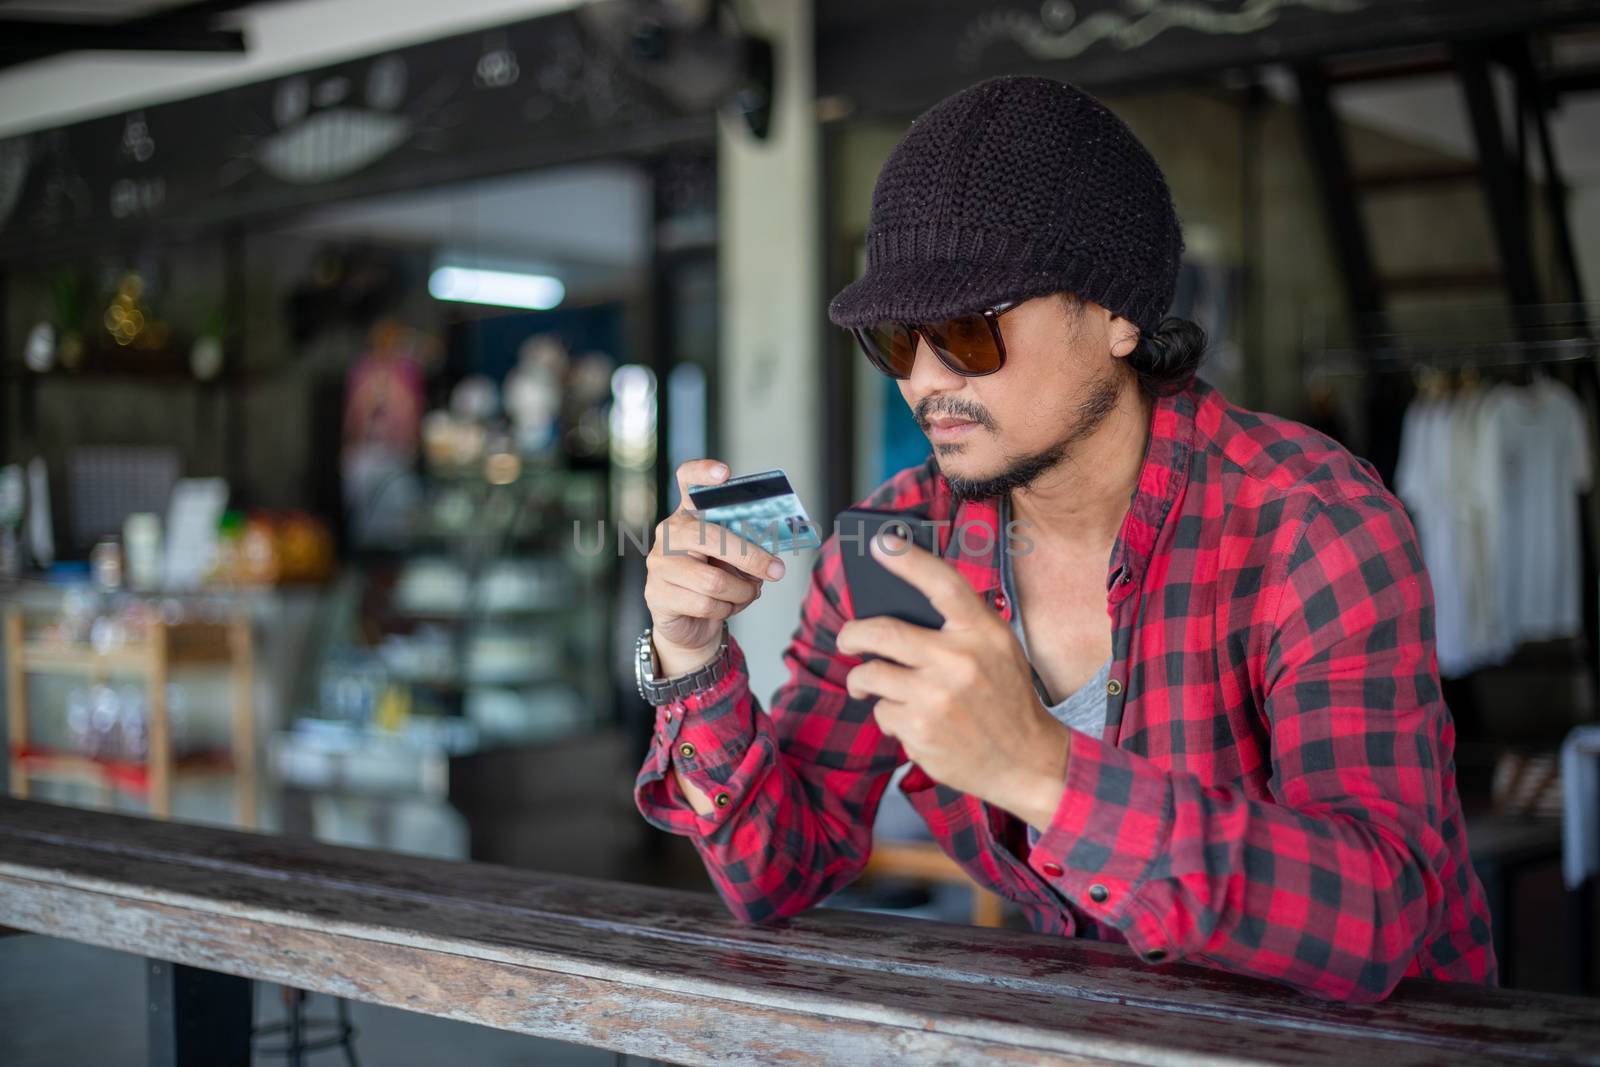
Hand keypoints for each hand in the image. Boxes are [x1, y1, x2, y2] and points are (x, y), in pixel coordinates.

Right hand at [645, 459, 789, 675]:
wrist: (691, 623)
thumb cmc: (717, 580)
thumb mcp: (734, 559)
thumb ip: (747, 548)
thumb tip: (771, 560)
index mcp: (689, 514)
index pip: (687, 481)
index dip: (703, 472)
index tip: (725, 473)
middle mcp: (669, 533)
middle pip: (712, 537)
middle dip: (751, 557)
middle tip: (777, 570)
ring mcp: (659, 563)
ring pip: (714, 581)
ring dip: (741, 592)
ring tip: (746, 594)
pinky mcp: (657, 594)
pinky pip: (705, 604)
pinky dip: (726, 610)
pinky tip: (725, 607)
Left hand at [835, 532, 1071, 828]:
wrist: (1027, 760)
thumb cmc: (1006, 698)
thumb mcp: (999, 649)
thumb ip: (960, 626)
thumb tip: (900, 604)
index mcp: (982, 633)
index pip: (941, 584)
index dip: (908, 559)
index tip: (880, 543)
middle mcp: (959, 660)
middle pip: (882, 632)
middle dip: (852, 634)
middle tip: (848, 639)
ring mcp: (937, 698)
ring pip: (870, 675)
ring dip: (863, 681)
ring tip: (868, 686)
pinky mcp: (921, 731)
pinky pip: (882, 712)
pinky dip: (888, 716)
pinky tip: (912, 720)